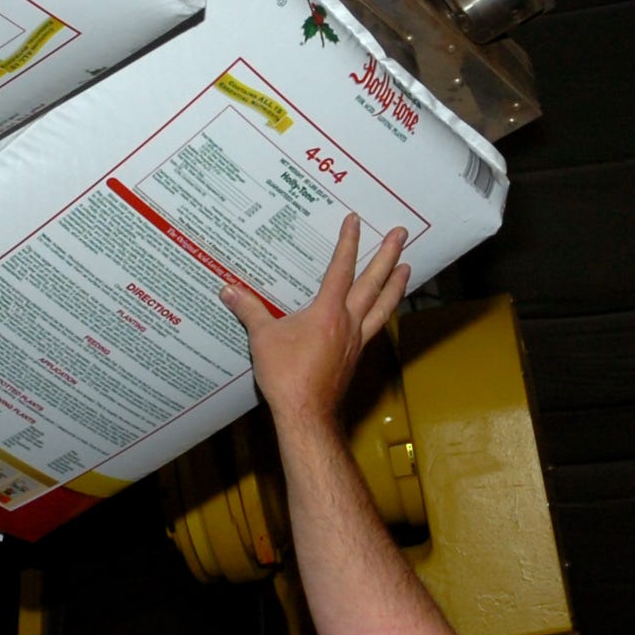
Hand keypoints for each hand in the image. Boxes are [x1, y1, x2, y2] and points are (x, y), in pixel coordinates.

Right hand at [222, 214, 410, 427]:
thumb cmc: (286, 376)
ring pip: (383, 306)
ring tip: (407, 267)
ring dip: (396, 284)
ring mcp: (356, 340)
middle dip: (387, 255)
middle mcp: (348, 322)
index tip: (354, 221)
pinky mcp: (355, 356)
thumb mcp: (262, 339)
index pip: (340, 269)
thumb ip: (249, 311)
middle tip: (401, 234)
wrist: (307, 413)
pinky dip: (384, 313)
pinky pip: (376, 327)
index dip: (348, 243)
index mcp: (327, 312)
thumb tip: (228, 290)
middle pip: (373, 282)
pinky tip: (385, 310)